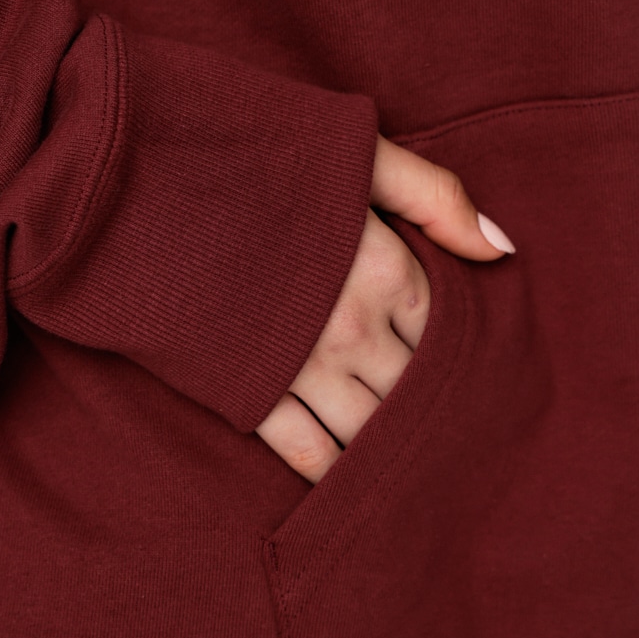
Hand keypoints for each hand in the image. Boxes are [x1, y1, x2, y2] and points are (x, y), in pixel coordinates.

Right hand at [255, 132, 514, 482]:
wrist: (135, 182)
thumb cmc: (246, 153)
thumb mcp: (354, 150)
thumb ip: (435, 196)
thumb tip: (503, 251)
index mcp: (385, 267)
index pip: (450, 335)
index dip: (466, 361)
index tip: (480, 385)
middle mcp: (354, 327)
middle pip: (415, 391)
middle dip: (437, 417)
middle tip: (460, 448)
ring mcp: (300, 365)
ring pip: (369, 430)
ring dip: (390, 453)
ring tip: (414, 478)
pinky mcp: (247, 389)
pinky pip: (305, 450)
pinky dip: (331, 473)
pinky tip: (347, 487)